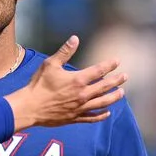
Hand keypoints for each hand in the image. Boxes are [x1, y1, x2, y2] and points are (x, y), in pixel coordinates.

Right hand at [4, 35, 125, 130]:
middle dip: (117, 81)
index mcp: (78, 80)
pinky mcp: (75, 118)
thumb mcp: (50, 64)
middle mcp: (83, 94)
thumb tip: (75, 38)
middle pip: (105, 86)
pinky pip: (92, 117)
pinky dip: (101, 115)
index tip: (117, 61)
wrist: (30, 108)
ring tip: (122, 93)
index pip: (99, 70)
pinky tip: (107, 113)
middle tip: (125, 77)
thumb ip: (65, 52)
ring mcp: (80, 107)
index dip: (109, 65)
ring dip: (114, 97)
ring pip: (103, 102)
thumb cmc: (39, 85)